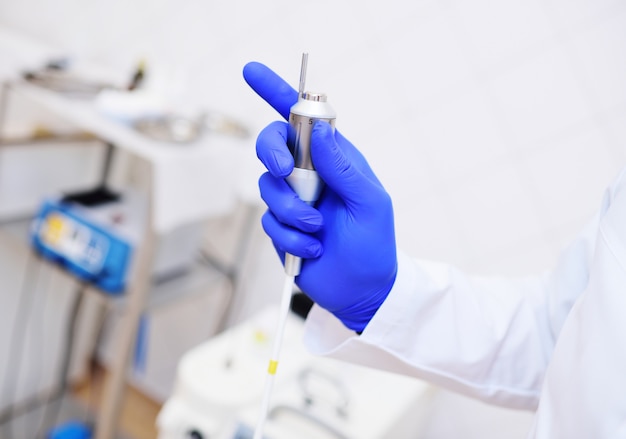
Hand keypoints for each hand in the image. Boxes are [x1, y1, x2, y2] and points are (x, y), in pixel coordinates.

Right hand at [243, 62, 397, 331]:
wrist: (362, 291)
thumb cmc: (374, 246)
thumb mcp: (369, 203)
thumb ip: (345, 167)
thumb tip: (322, 129)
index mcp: (334, 160)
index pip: (303, 119)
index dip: (275, 92)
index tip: (252, 71)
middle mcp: (310, 174)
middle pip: (272, 145)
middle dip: (272, 155)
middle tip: (285, 172)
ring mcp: (293, 200)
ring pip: (267, 187)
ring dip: (290, 211)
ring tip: (317, 230)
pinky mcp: (281, 227)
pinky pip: (268, 221)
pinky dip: (290, 238)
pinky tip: (313, 249)